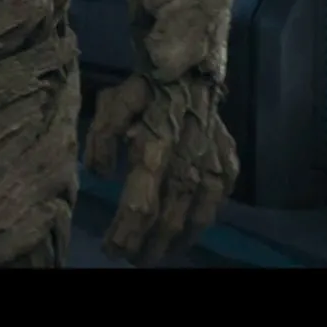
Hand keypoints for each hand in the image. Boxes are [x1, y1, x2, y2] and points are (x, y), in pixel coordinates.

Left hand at [84, 72, 238, 265]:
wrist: (190, 66)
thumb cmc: (144, 88)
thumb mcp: (112, 103)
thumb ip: (101, 138)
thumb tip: (98, 174)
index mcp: (156, 146)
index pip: (141, 201)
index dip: (127, 230)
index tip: (113, 249)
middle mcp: (188, 160)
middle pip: (169, 215)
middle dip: (150, 242)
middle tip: (134, 260)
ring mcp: (213, 162)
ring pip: (198, 212)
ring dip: (180, 238)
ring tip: (163, 253)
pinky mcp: (229, 159)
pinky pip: (220, 197)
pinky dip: (205, 216)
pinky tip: (193, 227)